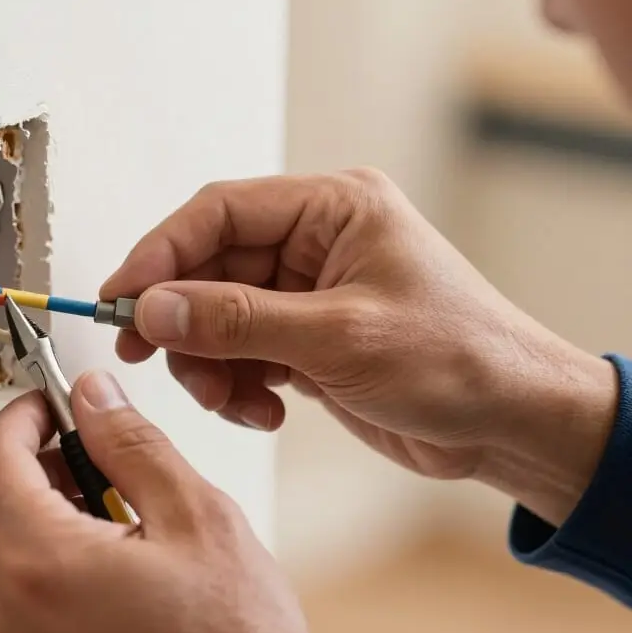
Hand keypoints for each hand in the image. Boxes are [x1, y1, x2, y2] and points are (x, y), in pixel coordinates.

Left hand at [0, 375, 355, 632]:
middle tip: (79, 456)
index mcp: (39, 565)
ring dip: (26, 521)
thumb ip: (132, 444)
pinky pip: (2, 612)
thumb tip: (95, 399)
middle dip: (19, 466)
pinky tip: (97, 576)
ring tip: (103, 519)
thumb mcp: (197, 518)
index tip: (49, 407)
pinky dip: (31, 576)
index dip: (20, 418)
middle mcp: (4, 619)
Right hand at [100, 169, 616, 524]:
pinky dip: (237, 386)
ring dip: (209, 364)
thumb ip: (237, 320)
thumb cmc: (458, 360)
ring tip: (230, 401)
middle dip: (182, 321)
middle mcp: (314, 244)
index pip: (219, 212)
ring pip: (217, 318)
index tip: (121, 297)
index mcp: (332, 209)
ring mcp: (307, 295)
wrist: (512, 423)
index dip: (160, 252)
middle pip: (210, 268)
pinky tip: (264, 411)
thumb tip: (154, 309)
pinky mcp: (306, 342)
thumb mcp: (337, 337)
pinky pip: (242, 354)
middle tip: (149, 357)